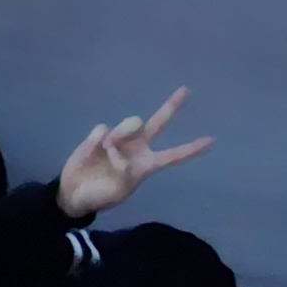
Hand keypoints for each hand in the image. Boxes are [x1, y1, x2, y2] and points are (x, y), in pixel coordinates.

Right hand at [56, 87, 215, 223]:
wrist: (74, 193)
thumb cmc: (99, 196)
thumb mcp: (116, 193)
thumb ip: (123, 174)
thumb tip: (120, 154)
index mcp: (146, 165)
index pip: (173, 156)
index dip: (191, 149)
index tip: (211, 141)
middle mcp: (137, 148)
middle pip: (158, 123)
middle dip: (171, 106)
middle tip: (186, 90)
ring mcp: (120, 139)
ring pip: (131, 122)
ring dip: (121, 134)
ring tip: (107, 151)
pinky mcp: (101, 135)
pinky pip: (104, 128)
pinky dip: (98, 141)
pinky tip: (92, 151)